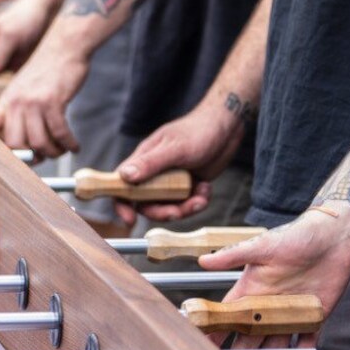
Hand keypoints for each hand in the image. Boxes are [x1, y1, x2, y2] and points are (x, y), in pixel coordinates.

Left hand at [0, 43, 87, 158]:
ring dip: (52, 152)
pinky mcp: (53, 101)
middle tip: (42, 157)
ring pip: (38, 142)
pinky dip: (68, 144)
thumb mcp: (24, 86)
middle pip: (13, 143)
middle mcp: (16, 101)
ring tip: (60, 151)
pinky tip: (74, 145)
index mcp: (6, 98)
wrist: (65, 46)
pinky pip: (59, 133)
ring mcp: (33, 101)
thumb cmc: (48, 68)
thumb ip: (18, 109)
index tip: (11, 154)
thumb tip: (21, 138)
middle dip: (30, 157)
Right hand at [114, 104, 244, 224]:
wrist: (227, 129)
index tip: (130, 219)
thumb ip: (150, 163)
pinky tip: (206, 188)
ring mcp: (171, 181)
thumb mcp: (175, 149)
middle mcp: (154, 173)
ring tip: (201, 196)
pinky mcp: (187, 186)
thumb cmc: (198, 131)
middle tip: (177, 212)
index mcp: (143, 160)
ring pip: (168, 206)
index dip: (121, 204)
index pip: (122, 184)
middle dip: (162, 211)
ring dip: (185, 208)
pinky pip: (186, 204)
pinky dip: (197, 201)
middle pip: (146, 203)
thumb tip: (123, 176)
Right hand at [199, 210, 349, 349]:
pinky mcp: (314, 315)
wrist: (335, 236)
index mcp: (252, 290)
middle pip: (250, 337)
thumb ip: (233, 256)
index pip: (228, 316)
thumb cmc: (296, 236)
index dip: (215, 331)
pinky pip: (306, 340)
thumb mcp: (262, 246)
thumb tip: (202, 261)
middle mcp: (269, 305)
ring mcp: (291, 313)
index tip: (203, 348)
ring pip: (275, 344)